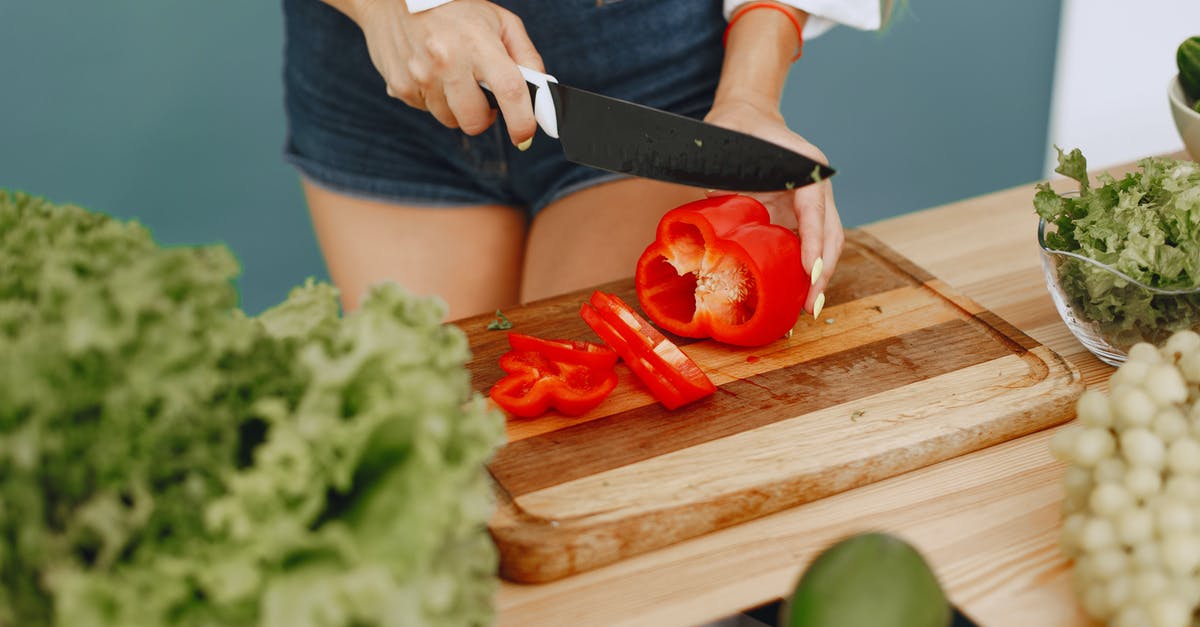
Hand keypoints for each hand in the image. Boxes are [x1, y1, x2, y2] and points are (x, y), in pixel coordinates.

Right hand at [349, 0, 543, 144]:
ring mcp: (421, 76)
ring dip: (457, 107)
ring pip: (451, 120)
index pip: (510, 91)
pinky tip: (431, 73)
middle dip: (483, 117)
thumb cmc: (455, 10)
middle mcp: (448, 61)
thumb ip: (525, 56)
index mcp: (479, 43)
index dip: (522, 121)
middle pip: (475, 121)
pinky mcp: (400, 87)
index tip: (524, 136)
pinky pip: (427, 111)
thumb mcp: (499, 21)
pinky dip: (434, 99)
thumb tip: (541, 90)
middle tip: (483, 98)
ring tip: (453, 78)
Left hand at [704, 98, 842, 316]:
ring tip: (807, 308)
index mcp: (806, 167)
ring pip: (825, 245)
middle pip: (830, 234)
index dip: (812, 244)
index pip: (814, 211)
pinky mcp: (799, 216)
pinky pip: (808, 246)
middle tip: (810, 304)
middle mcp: (816, 187)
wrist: (745, 119)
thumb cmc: (734, 132)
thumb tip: (714, 216)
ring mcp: (812, 203)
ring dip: (819, 277)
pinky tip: (798, 295)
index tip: (809, 272)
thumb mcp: (727, 149)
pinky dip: (806, 271)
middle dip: (822, 271)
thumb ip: (726, 176)